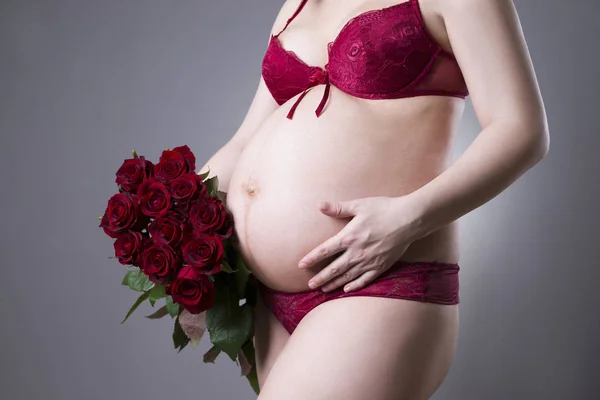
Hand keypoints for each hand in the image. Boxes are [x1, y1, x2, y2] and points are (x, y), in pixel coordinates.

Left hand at [298, 195, 424, 291]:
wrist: (410, 219)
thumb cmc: (384, 209)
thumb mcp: (359, 205)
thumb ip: (338, 208)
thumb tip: (319, 206)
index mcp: (349, 237)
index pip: (324, 251)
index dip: (312, 258)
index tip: (301, 265)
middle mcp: (356, 253)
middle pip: (333, 269)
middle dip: (320, 277)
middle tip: (310, 285)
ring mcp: (369, 261)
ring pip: (347, 276)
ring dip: (334, 284)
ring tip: (323, 289)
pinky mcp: (381, 266)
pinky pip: (365, 280)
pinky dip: (354, 286)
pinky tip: (347, 289)